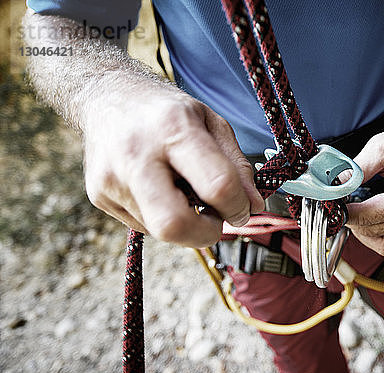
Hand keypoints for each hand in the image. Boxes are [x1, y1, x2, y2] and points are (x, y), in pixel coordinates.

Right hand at [83, 90, 263, 247]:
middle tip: (215, 220)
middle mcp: (136, 154)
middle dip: (205, 234)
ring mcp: (112, 178)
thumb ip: (237, 165)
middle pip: (174, 224)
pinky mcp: (98, 195)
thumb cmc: (166, 110)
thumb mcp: (211, 123)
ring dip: (185, 223)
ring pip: (160, 230)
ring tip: (185, 192)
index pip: (216, 185)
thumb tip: (254, 206)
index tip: (243, 208)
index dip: (238, 206)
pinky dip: (163, 216)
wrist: (106, 96)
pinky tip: (161, 190)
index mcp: (173, 127)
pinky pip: (144, 225)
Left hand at [346, 117, 383, 256]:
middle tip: (339, 205)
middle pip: (374, 232)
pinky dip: (377, 234)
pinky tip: (368, 218)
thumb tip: (336, 186)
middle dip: (352, 221)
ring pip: (383, 244)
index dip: (346, 213)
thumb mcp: (383, 146)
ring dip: (363, 232)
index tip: (332, 205)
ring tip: (353, 212)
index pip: (369, 217)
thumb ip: (357, 169)